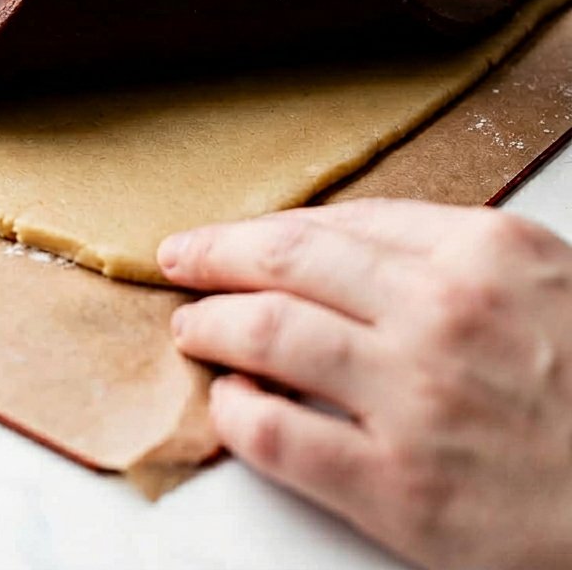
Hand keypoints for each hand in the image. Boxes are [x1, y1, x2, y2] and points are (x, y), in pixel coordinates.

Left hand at [158, 199, 571, 569]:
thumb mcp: (541, 277)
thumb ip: (444, 248)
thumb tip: (341, 238)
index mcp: (478, 252)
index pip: (334, 224)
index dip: (263, 229)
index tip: (226, 236)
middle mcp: (440, 314)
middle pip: (286, 263)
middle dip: (215, 256)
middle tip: (178, 259)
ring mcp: (417, 400)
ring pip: (268, 336)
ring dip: (210, 324)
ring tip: (190, 325)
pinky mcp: (403, 491)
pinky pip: (283, 436)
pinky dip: (238, 412)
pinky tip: (229, 401)